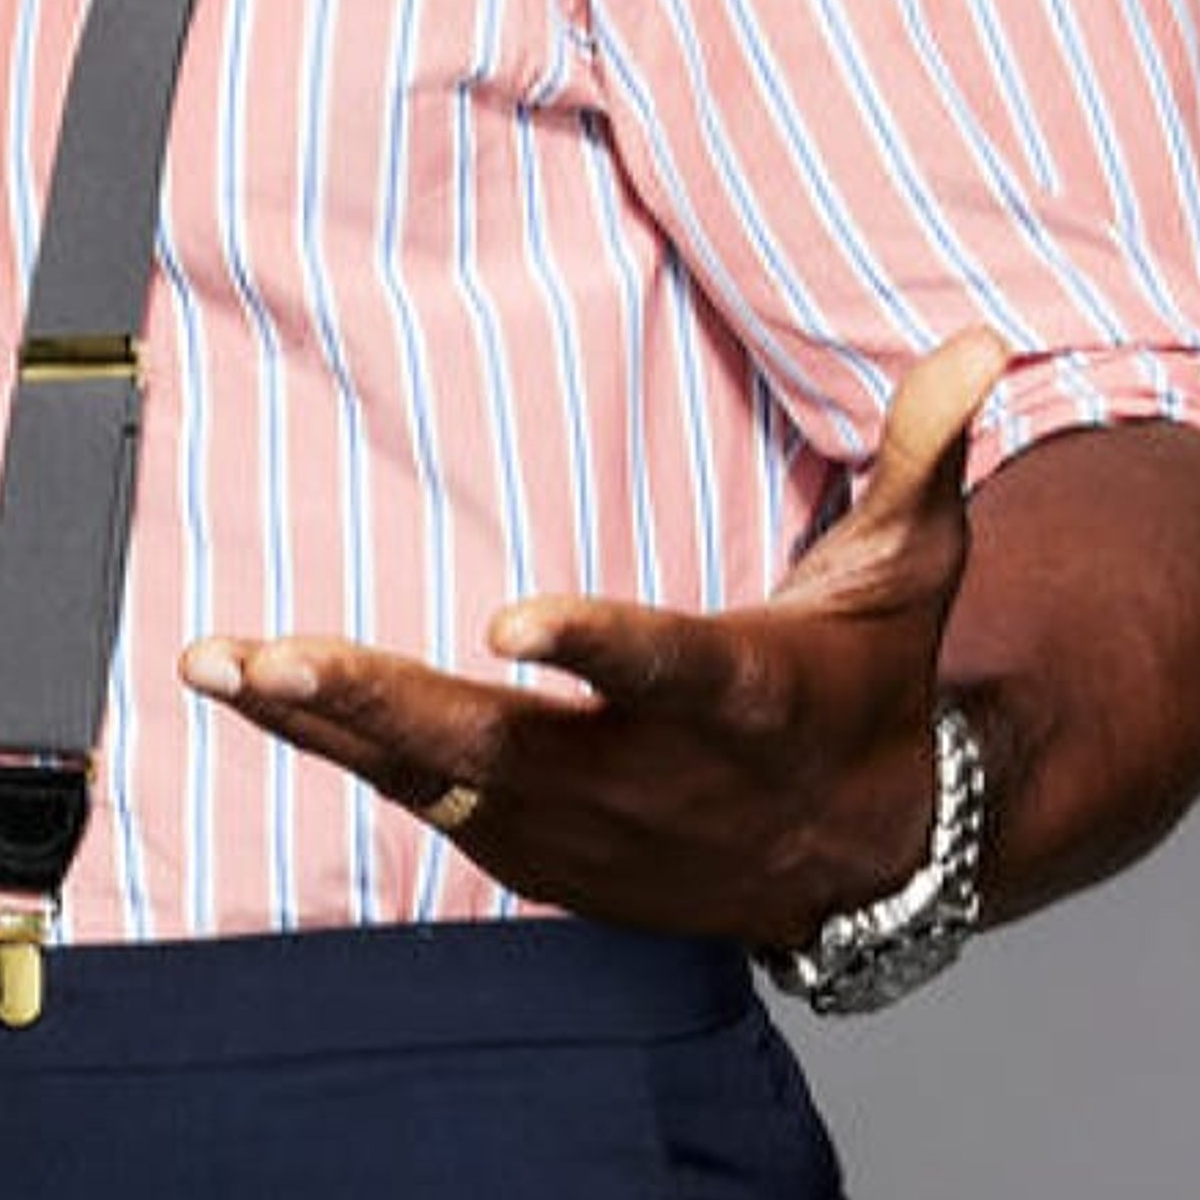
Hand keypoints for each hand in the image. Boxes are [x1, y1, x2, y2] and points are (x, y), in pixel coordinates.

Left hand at [177, 329, 1007, 946]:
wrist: (862, 860)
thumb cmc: (870, 685)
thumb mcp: (910, 574)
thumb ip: (923, 456)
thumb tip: (981, 338)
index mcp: (740, 697)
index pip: (662, 670)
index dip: (592, 645)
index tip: (510, 621)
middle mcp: (648, 776)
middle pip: (498, 744)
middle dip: (378, 700)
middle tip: (269, 654)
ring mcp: (583, 828)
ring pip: (435, 780)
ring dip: (323, 725)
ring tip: (219, 664)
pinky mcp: (538, 855)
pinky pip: (420, 803)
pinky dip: (338, 753)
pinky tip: (254, 696)